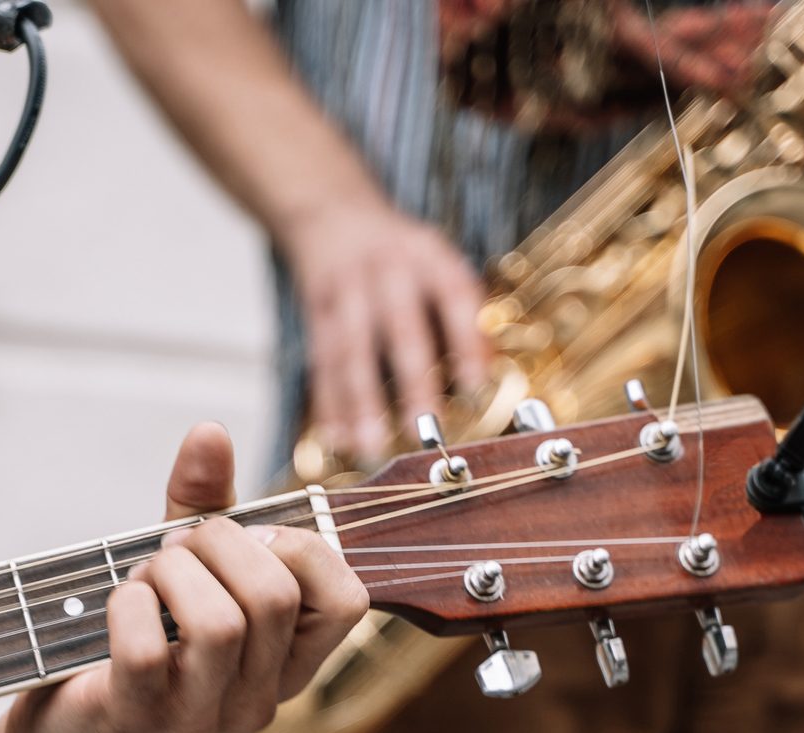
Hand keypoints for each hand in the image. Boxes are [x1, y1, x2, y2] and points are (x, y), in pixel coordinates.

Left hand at [1, 423, 368, 732]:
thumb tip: (209, 433)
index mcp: (289, 663)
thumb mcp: (182, 564)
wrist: (62, 723)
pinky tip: (120, 603)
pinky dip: (128, 604)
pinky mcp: (138, 718)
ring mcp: (201, 717)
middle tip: (175, 549)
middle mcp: (259, 698)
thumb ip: (203, 501)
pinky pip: (146, 649)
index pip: (348, 601)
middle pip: (276, 597)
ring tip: (146, 577)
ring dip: (171, 573)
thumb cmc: (137, 634)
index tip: (248, 536)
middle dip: (218, 544)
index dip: (301, 546)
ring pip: (220, 623)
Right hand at [279, 197, 490, 456]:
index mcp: (429, 256)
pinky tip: (335, 437)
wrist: (332, 214)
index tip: (477, 387)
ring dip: (360, 404)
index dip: (467, 340)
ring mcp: (346, 291)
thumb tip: (487, 375)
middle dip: (412, 381)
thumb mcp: (438, 263)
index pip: (454, 295)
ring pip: (352, 352)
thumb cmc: (401, 255)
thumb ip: (463, 312)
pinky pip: (321, 363)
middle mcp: (387, 270)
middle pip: (399, 328)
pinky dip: (327, 404)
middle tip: (423, 428)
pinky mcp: (316, 313)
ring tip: (371, 447)